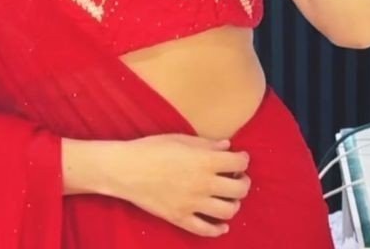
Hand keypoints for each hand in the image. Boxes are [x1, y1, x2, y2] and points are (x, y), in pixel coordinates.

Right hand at [113, 133, 250, 237]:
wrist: (126, 169)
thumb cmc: (152, 148)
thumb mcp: (180, 139)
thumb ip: (206, 144)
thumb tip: (227, 146)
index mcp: (204, 161)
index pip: (238, 162)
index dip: (243, 159)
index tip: (240, 157)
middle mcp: (203, 184)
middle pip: (239, 190)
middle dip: (244, 182)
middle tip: (238, 178)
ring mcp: (193, 204)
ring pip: (228, 211)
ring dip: (234, 204)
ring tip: (229, 197)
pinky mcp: (181, 218)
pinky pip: (206, 230)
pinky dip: (218, 229)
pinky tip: (221, 224)